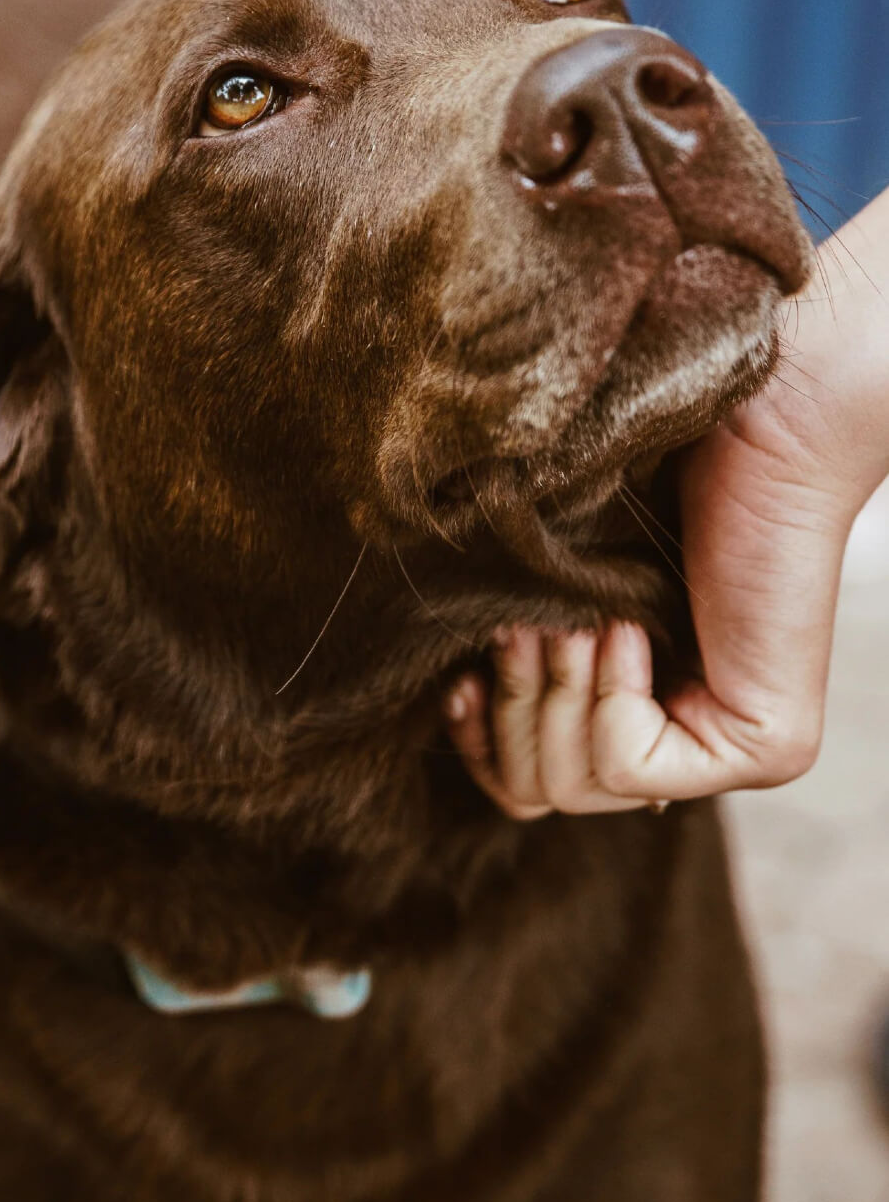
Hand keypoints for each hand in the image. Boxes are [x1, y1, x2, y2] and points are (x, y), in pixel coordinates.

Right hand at [448, 187, 888, 816]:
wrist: (756, 407)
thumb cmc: (645, 456)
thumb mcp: (546, 570)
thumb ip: (505, 635)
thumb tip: (433, 702)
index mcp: (628, 695)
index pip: (524, 781)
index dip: (474, 738)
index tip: (454, 678)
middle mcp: (683, 733)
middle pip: (538, 793)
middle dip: (509, 710)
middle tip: (525, 626)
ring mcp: (730, 749)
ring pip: (576, 789)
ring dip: (552, 696)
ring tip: (574, 618)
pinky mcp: (768, 745)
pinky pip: (631, 768)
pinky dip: (609, 698)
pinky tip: (627, 625)